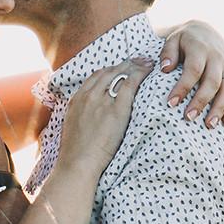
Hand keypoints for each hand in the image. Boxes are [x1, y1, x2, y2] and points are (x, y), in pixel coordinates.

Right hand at [59, 57, 152, 179]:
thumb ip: (82, 118)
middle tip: (137, 60)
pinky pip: (131, 83)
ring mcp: (102, 100)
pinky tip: (150, 70)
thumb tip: (91, 120)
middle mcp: (89, 95)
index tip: (120, 69)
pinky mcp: (117, 109)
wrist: (78, 163)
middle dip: (124, 64)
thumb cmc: (76, 154)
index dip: (110, 70)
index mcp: (76, 100)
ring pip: (120, 73)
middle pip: (108, 71)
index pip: (95, 77)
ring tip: (146, 63)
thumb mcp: (73, 129)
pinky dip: (141, 73)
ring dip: (134, 65)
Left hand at [159, 20, 223, 127]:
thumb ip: (168, 53)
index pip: (193, 70)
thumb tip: (165, 69)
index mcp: (200, 49)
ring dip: (220, 108)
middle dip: (201, 101)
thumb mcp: (173, 40)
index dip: (183, 87)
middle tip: (188, 118)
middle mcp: (217, 58)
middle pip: (212, 81)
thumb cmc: (184, 41)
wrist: (206, 33)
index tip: (171, 103)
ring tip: (209, 125)